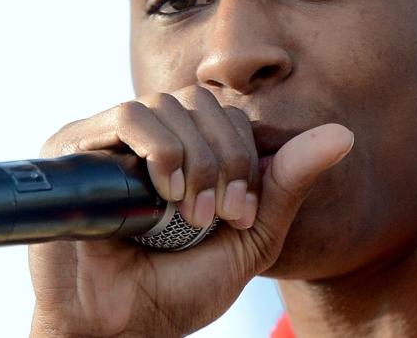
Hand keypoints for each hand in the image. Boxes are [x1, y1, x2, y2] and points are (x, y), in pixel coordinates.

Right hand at [28, 85, 353, 336]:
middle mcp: (144, 139)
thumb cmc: (177, 290)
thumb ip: (287, 185)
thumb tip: (343, 134)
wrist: (117, 328)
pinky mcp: (73, 149)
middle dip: (224, 158)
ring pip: (167, 104)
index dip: (245, 156)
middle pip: (201, 102)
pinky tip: (167, 193)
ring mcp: (108, 141)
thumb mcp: (249, 237)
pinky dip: (160, 150)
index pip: (227, 115)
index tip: (241, 215)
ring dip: (195, 158)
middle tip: (221, 216)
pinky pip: (126, 116)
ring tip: (191, 214)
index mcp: (183, 152)